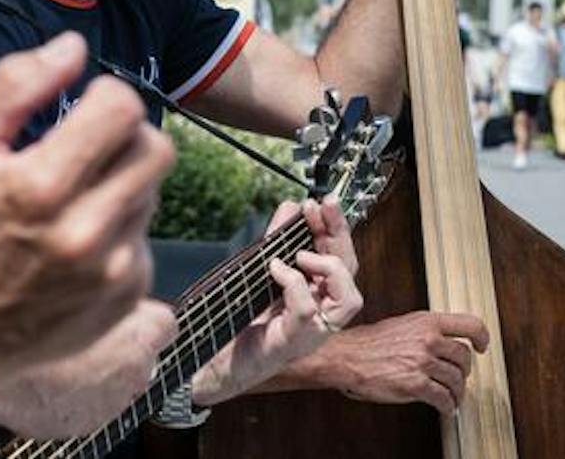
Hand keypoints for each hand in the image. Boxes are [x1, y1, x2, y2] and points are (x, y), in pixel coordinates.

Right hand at [0, 32, 173, 427]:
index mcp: (42, 187)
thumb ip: (14, 86)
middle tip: (89, 148)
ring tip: (77, 198)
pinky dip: (120, 229)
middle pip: (155, 148)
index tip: (84, 109)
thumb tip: (71, 47)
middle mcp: (85, 232)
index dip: (106, 97)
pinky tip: (81, 239)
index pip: (122, 109)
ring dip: (122, 183)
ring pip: (151, 191)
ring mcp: (113, 270)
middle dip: (125, 137)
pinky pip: (146, 237)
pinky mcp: (128, 296)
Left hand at [190, 200, 362, 406]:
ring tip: (298, 253)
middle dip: (338, 235)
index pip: (342, 259)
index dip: (337, 228)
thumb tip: (291, 207)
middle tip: (318, 208)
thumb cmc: (239, 322)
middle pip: (351, 273)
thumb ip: (276, 241)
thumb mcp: (261, 272)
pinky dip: (294, 283)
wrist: (213, 361)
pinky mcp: (289, 343)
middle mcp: (322, 316)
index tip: (323, 202)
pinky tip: (275, 268)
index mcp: (318, 297)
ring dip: (328, 266)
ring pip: (348, 299)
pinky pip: (307, 311)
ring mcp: (310, 333)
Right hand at [297, 311, 490, 412]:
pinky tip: (445, 407)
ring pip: (457, 380)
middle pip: (465, 358)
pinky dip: (448, 406)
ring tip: (451, 396)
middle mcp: (429, 339)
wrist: (346, 357)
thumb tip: (444, 342)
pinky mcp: (417, 384)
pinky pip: (444, 398)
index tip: (482, 346)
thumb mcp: (402, 325)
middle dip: (464, 372)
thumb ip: (426, 331)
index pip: (470, 325)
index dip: (482, 337)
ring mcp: (423, 362)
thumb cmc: (368, 343)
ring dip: (457, 392)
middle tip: (458, 377)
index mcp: (426, 321)